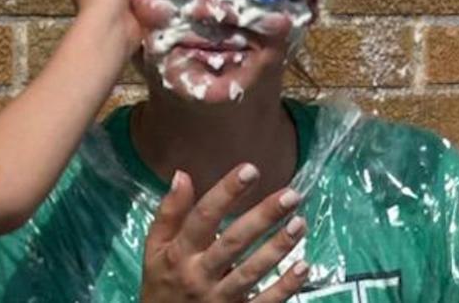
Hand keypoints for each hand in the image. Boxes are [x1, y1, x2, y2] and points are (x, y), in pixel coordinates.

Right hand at [140, 165, 310, 301]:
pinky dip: (285, 287)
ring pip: (252, 272)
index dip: (227, 192)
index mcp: (180, 254)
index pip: (204, 217)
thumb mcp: (155, 251)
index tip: (250, 169)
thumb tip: (182, 175)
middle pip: (234, 242)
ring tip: (300, 223)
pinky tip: (303, 266)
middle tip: (290, 195)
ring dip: (278, 248)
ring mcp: (220, 299)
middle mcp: (200, 275)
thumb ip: (169, 214)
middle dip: (263, 217)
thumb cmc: (161, 285)